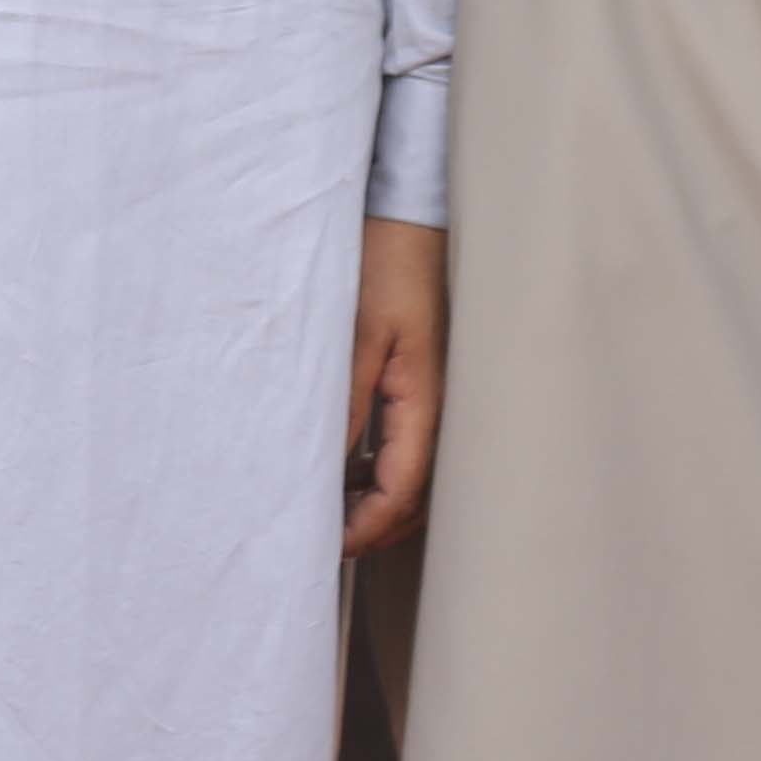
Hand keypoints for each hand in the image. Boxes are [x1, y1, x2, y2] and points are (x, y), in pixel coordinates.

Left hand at [345, 217, 445, 555]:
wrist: (410, 214)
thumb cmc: (385, 264)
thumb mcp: (356, 334)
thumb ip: (343, 403)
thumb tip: (323, 469)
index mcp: (426, 402)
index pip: (401, 491)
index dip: (364, 527)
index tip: (323, 545)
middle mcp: (440, 408)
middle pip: (414, 496)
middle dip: (372, 526)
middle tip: (320, 540)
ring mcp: (435, 397)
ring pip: (411, 474)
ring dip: (373, 499)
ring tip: (324, 508)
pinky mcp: (422, 382)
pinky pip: (405, 445)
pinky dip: (377, 469)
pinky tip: (342, 466)